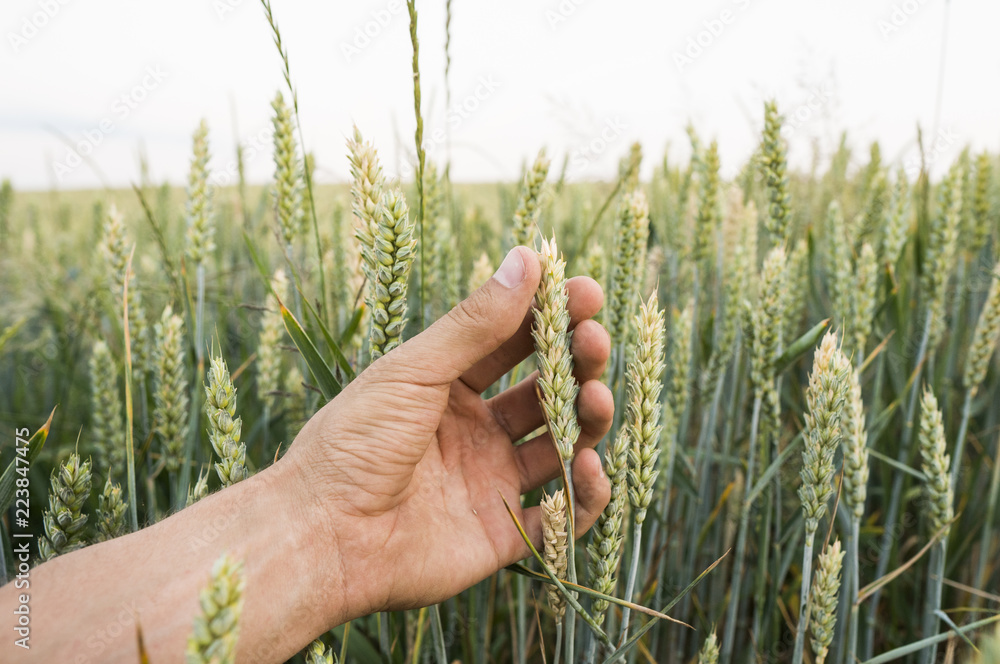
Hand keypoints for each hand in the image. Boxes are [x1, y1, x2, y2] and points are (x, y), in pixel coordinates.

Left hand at [285, 246, 613, 618]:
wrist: (323, 534)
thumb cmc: (354, 441)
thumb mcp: (414, 371)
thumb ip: (475, 322)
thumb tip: (527, 258)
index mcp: (449, 388)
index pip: (514, 344)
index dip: (551, 318)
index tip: (586, 293)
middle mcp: (475, 433)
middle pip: (546, 393)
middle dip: (577, 364)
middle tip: (594, 341)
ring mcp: (490, 482)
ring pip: (561, 447)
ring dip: (588, 420)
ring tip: (596, 399)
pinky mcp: (500, 533)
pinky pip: (558, 517)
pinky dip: (585, 495)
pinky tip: (590, 465)